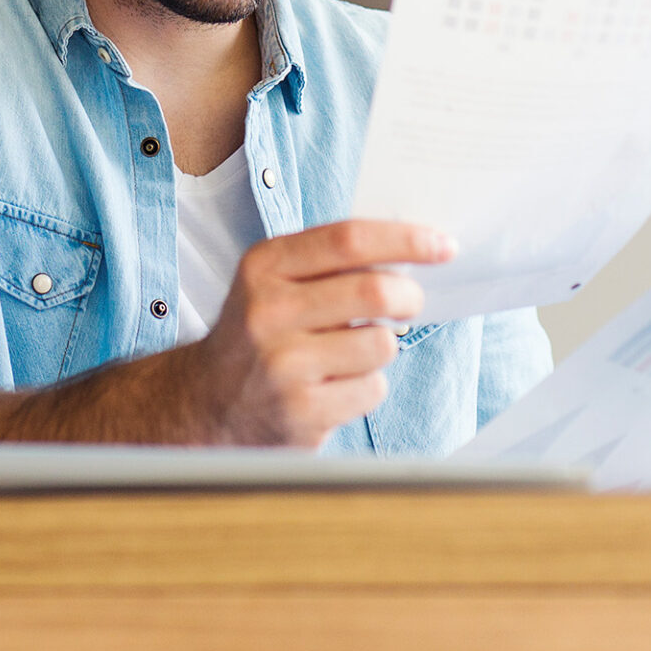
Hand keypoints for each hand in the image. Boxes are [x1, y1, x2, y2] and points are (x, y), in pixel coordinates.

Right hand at [184, 219, 455, 448]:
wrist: (207, 399)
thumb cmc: (261, 329)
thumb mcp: (274, 280)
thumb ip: (329, 260)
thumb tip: (411, 250)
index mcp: (265, 265)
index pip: (348, 240)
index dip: (404, 239)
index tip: (443, 244)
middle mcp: (268, 311)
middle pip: (373, 291)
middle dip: (409, 295)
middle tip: (411, 301)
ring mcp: (283, 364)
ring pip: (380, 344)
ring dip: (381, 347)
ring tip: (352, 352)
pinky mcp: (300, 411)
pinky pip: (371, 389)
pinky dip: (366, 386)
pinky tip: (336, 386)